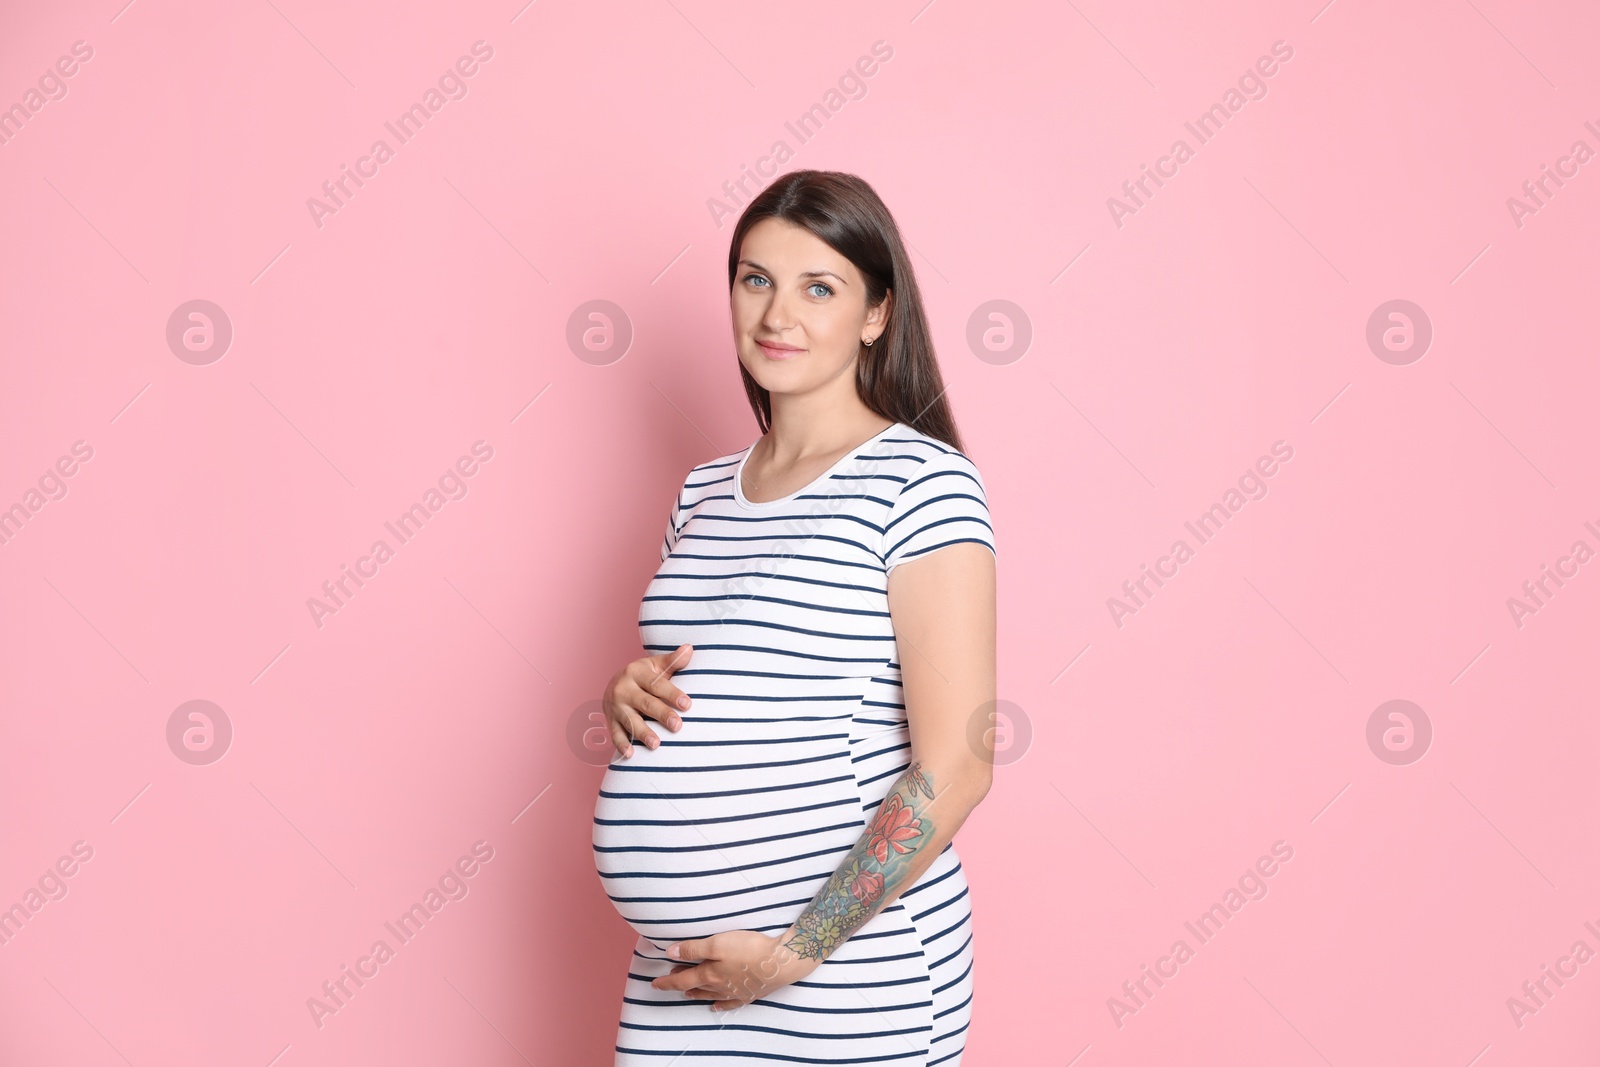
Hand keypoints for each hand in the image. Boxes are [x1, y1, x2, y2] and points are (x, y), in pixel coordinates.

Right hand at [601, 644, 692, 756]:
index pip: (656, 684)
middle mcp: (623, 689)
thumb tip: (690, 648)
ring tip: (656, 744)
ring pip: (630, 720)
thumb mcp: (655, 665)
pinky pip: (615, 734)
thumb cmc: (644, 676)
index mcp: (636, 672)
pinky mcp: (610, 720)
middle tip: (678, 726)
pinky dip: (622, 744)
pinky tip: (630, 755)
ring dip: (642, 733)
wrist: (614, 683)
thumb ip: (672, 661)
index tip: (688, 705)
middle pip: (645, 703)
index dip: (672, 694)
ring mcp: (615, 706)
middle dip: (661, 715)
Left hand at [650, 929, 820, 1010]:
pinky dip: (720, 1004)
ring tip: (687, 993)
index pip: (681, 980)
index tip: (655, 984)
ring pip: (710, 995)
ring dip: (696, 993)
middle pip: (695, 986)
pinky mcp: (749, 993)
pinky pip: (729, 1002)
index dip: (667, 982)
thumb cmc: (748, 949)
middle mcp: (719, 986)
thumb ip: (693, 949)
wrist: (780, 962)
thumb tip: (670, 954)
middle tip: (670, 979)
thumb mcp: (717, 943)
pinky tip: (715, 1005)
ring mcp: (734, 992)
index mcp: (709, 974)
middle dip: (680, 984)